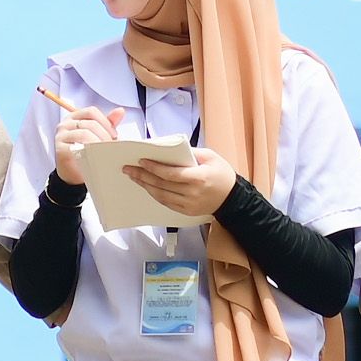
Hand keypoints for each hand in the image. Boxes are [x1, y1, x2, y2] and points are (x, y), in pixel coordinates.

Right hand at [48, 99, 131, 185]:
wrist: (74, 174)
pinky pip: (77, 147)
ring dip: (99, 143)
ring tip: (105, 152)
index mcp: (74, 117)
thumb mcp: (98, 135)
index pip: (91, 111)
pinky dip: (89, 151)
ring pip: (84, 133)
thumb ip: (107, 123)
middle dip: (105, 135)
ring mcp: (61, 136)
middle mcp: (65, 124)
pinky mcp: (60, 149)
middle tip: (112, 146)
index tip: (114, 135)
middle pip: (90, 123)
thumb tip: (120, 111)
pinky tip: (96, 157)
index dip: (105, 121)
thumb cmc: (85, 153)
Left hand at [120, 141, 239, 220]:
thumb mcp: (211, 156)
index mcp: (198, 178)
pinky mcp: (186, 211)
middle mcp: (192, 193)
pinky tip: (146, 186)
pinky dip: (154, 194)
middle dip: (142, 176)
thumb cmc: (222, 174)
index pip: (170, 173)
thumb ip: (191, 152)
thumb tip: (170, 149)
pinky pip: (166, 203)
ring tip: (133, 177)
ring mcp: (188, 204)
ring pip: (160, 195)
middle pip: (161, 185)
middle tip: (128, 169)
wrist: (233, 199)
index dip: (153, 168)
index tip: (141, 160)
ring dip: (144, 186)